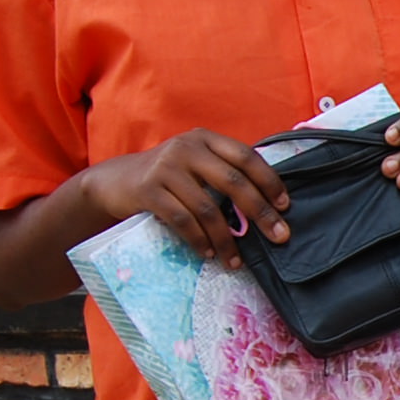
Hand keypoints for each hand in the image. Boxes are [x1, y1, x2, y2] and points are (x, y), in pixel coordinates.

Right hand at [83, 130, 290, 266]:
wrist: (114, 181)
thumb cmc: (166, 177)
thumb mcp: (194, 163)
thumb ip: (222, 172)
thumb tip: (268, 203)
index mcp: (205, 139)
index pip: (245, 156)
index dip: (269, 180)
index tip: (285, 205)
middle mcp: (187, 148)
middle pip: (232, 181)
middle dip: (259, 212)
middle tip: (279, 236)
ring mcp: (166, 167)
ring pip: (207, 207)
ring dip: (226, 238)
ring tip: (235, 260)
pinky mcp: (148, 190)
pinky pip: (182, 220)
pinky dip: (199, 240)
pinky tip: (209, 253)